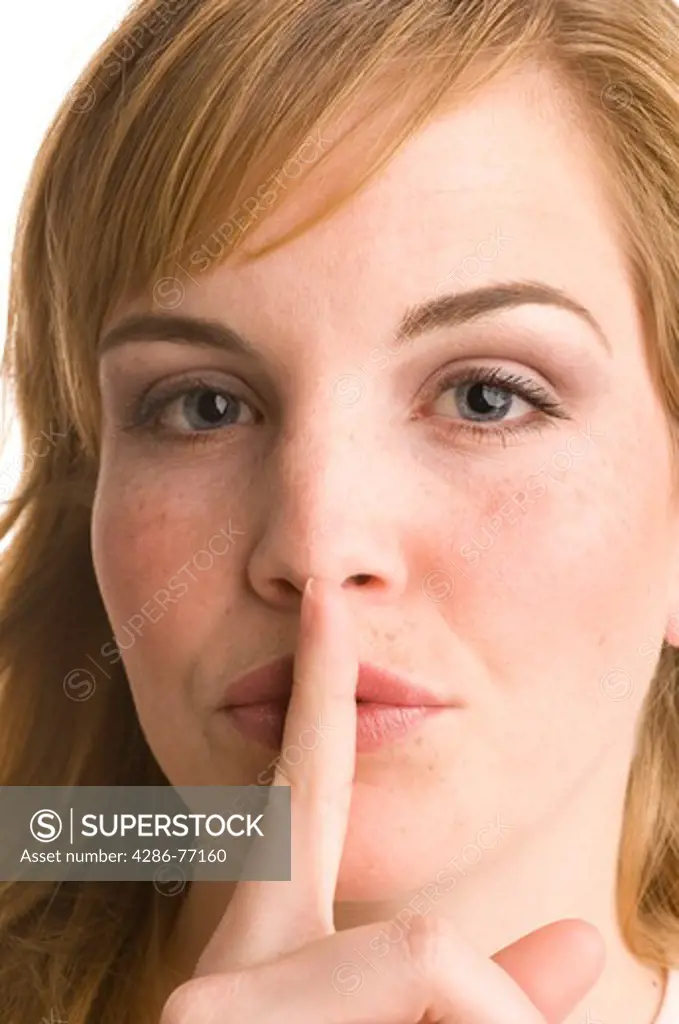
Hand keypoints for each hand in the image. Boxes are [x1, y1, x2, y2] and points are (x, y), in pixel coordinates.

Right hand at [160, 578, 604, 1022]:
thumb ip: (495, 986)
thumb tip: (584, 940)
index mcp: (272, 942)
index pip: (306, 786)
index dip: (319, 686)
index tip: (326, 601)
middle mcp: (227, 957)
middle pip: (427, 939)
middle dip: (487, 1009)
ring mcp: (207, 998)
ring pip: (432, 966)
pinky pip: (425, 994)